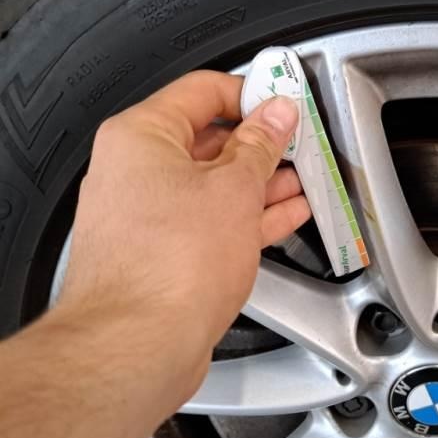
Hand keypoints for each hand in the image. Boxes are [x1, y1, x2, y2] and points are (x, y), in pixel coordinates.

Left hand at [60, 70, 310, 384]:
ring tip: (301, 178)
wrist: (139, 346)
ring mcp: (148, 214)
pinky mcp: (163, 252)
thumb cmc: (167, 268)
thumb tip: (276, 115)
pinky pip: (211, 219)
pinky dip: (248, 214)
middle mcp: (135, 171)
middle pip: (209, 138)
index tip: (284, 101)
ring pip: (214, 183)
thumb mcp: (235, 188)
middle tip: (298, 142)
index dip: (250, 92)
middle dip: (260, 142)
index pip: (202, 91)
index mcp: (141, 137)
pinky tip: (285, 213)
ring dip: (260, 181)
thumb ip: (260, 145)